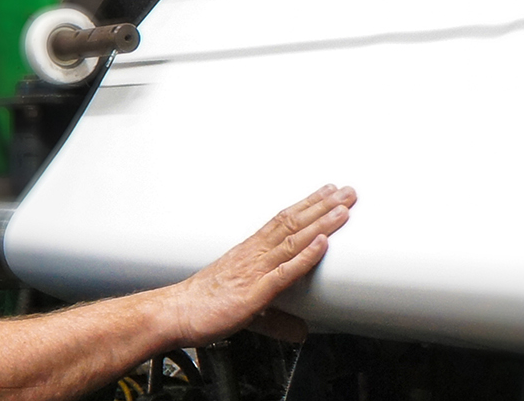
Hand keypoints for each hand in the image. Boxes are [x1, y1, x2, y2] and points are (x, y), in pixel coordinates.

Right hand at [156, 184, 357, 347]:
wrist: (175, 313)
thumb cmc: (203, 306)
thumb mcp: (247, 308)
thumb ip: (278, 319)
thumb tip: (301, 331)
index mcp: (249, 252)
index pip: (283, 221)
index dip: (308, 205)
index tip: (328, 192)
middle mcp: (253, 255)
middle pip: (293, 223)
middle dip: (322, 206)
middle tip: (347, 192)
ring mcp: (254, 271)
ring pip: (292, 241)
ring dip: (320, 224)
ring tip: (343, 210)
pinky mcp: (254, 293)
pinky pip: (284, 272)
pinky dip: (304, 256)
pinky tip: (321, 244)